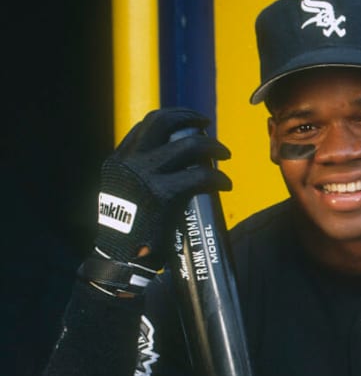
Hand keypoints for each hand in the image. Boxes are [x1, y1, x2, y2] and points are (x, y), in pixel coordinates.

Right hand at [93, 108, 230, 272]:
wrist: (120, 258)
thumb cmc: (128, 231)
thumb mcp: (124, 193)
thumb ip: (140, 176)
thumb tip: (171, 167)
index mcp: (119, 160)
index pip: (148, 124)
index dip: (173, 118)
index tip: (190, 124)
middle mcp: (130, 161)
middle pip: (163, 121)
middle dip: (190, 117)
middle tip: (207, 125)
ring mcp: (146, 175)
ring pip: (189, 145)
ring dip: (213, 146)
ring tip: (225, 155)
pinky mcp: (164, 193)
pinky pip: (200, 176)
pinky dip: (219, 178)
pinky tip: (225, 184)